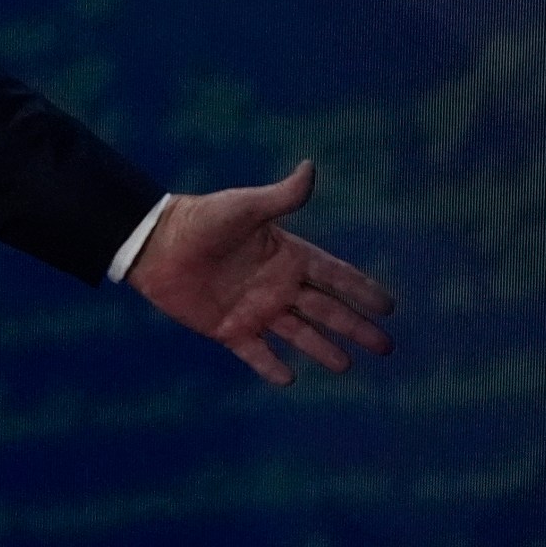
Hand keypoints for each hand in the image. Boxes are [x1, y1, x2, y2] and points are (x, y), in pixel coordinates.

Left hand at [127, 160, 393, 384]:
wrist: (155, 244)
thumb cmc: (201, 219)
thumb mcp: (244, 208)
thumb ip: (281, 196)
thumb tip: (311, 167)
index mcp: (288, 256)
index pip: (336, 276)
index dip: (363, 290)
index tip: (390, 307)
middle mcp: (277, 285)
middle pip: (327, 311)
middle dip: (356, 327)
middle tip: (386, 347)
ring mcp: (254, 309)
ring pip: (299, 335)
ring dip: (324, 350)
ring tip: (347, 366)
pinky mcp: (228, 328)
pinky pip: (255, 353)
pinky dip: (271, 367)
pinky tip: (290, 379)